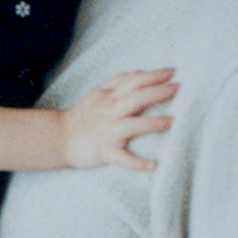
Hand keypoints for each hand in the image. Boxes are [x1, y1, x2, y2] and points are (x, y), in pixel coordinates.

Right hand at [61, 67, 176, 172]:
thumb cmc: (82, 114)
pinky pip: (122, 159)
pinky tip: (153, 165)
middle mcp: (110, 112)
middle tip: (179, 89)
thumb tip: (141, 72)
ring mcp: (108, 133)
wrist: (59, 138)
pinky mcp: (105, 152)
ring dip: (153, 124)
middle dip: (159, 92)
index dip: (153, 75)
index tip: (173, 72)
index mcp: (109, 97)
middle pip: (136, 99)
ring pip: (132, 126)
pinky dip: (137, 163)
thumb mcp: (97, 92)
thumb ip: (118, 81)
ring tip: (172, 122)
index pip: (133, 81)